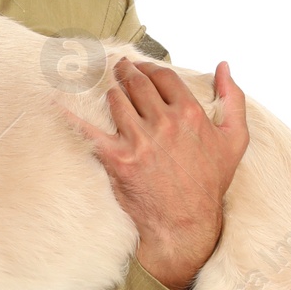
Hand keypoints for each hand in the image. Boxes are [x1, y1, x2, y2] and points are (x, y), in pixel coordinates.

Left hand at [65, 60, 248, 289]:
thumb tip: (224, 66)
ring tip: (109, 89)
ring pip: (116, 101)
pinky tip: (56, 102)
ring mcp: (139, 140)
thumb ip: (233, 99)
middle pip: (137, 85)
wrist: (186, 224)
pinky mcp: (117, 158)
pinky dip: (71, 115)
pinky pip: (88, 131)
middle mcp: (163, 122)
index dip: (149, 69)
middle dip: (126, 73)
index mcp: (189, 113)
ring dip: (112, 92)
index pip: (163, 77)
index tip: (141, 68)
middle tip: (118, 67)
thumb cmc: (210, 183)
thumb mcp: (234, 140)